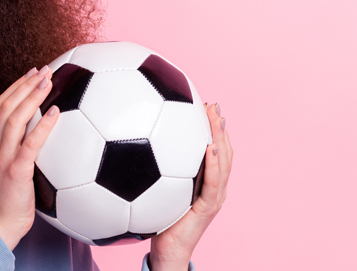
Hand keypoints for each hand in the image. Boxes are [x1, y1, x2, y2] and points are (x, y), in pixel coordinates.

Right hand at [0, 66, 59, 249]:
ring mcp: (2, 158)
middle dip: (25, 84)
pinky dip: (42, 126)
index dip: (15, 87)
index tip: (32, 72)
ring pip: (14, 119)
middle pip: (6, 106)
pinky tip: (55, 112)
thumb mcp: (9, 168)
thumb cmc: (10, 199)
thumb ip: (20, 149)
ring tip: (48, 81)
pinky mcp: (15, 171)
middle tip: (44, 69)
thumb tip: (43, 133)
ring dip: (32, 97)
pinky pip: (29, 144)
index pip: (0, 107)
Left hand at [148, 103, 232, 270]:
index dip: (213, 129)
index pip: (215, 151)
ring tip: (217, 118)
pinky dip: (213, 165)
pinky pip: (213, 183)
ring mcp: (215, 197)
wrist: (167, 251)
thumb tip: (132, 149)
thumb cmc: (159, 222)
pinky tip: (209, 148)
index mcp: (205, 182)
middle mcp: (215, 187)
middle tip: (213, 105)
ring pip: (224, 163)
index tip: (206, 106)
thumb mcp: (157, 192)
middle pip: (224, 152)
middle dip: (220, 127)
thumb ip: (153, 172)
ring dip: (221, 139)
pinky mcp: (208, 207)